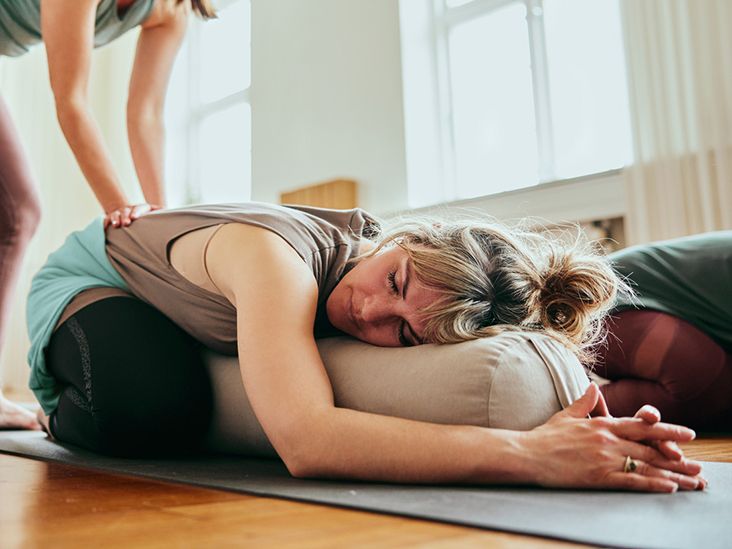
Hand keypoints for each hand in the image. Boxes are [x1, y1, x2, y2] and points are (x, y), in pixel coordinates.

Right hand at [104, 203, 160, 228]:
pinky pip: (107, 219)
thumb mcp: (157, 215)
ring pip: (116, 214)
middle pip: (127, 210)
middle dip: (125, 216)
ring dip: (115, 219)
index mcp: (142, 208)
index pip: (140, 208)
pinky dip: (105, 222)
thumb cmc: (150, 218)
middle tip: (126, 224)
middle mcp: (130, 209)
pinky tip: (105, 227)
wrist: (136, 215)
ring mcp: (120, 212)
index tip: (134, 218)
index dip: (137, 212)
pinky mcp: (112, 217)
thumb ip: (163, 215)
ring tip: (116, 225)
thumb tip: (175, 215)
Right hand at [522, 384, 704, 492]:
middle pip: (651, 446)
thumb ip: (584, 402)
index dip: (667, 430)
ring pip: (647, 465)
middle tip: (698, 461)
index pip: (641, 425)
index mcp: (602, 424)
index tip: (686, 433)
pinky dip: (653, 484)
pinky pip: (632, 480)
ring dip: (673, 473)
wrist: (527, 454)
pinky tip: (669, 487)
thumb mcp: (566, 415)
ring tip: (692, 479)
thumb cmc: (544, 436)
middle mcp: (608, 439)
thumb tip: (592, 387)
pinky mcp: (599, 476)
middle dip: (677, 454)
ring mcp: (605, 458)